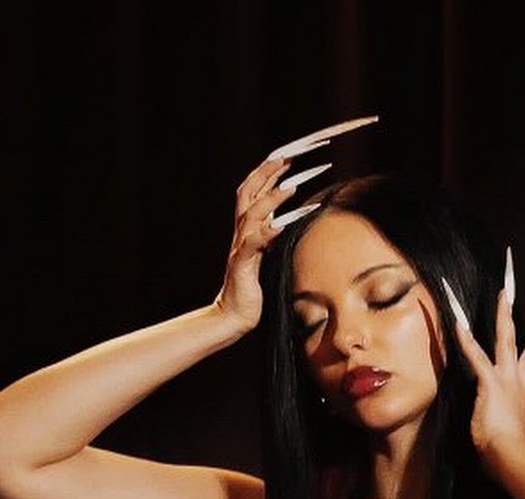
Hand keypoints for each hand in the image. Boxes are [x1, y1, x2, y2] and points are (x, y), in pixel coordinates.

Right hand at [214, 157, 297, 332]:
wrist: (233, 315)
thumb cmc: (251, 288)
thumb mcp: (264, 257)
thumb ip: (270, 238)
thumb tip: (284, 222)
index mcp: (246, 230)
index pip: (252, 193)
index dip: (267, 173)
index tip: (285, 157)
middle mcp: (240, 234)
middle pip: (247, 193)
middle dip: (265, 173)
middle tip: (285, 158)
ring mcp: (239, 248)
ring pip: (250, 214)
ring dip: (270, 198)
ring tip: (291, 186)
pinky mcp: (241, 265)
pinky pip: (253, 244)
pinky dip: (266, 232)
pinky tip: (280, 226)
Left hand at [451, 286, 524, 460]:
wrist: (507, 457)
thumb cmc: (513, 453)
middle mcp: (521, 384)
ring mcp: (507, 381)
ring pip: (508, 341)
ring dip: (504, 316)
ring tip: (504, 293)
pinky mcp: (491, 383)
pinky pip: (476, 357)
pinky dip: (467, 341)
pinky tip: (458, 324)